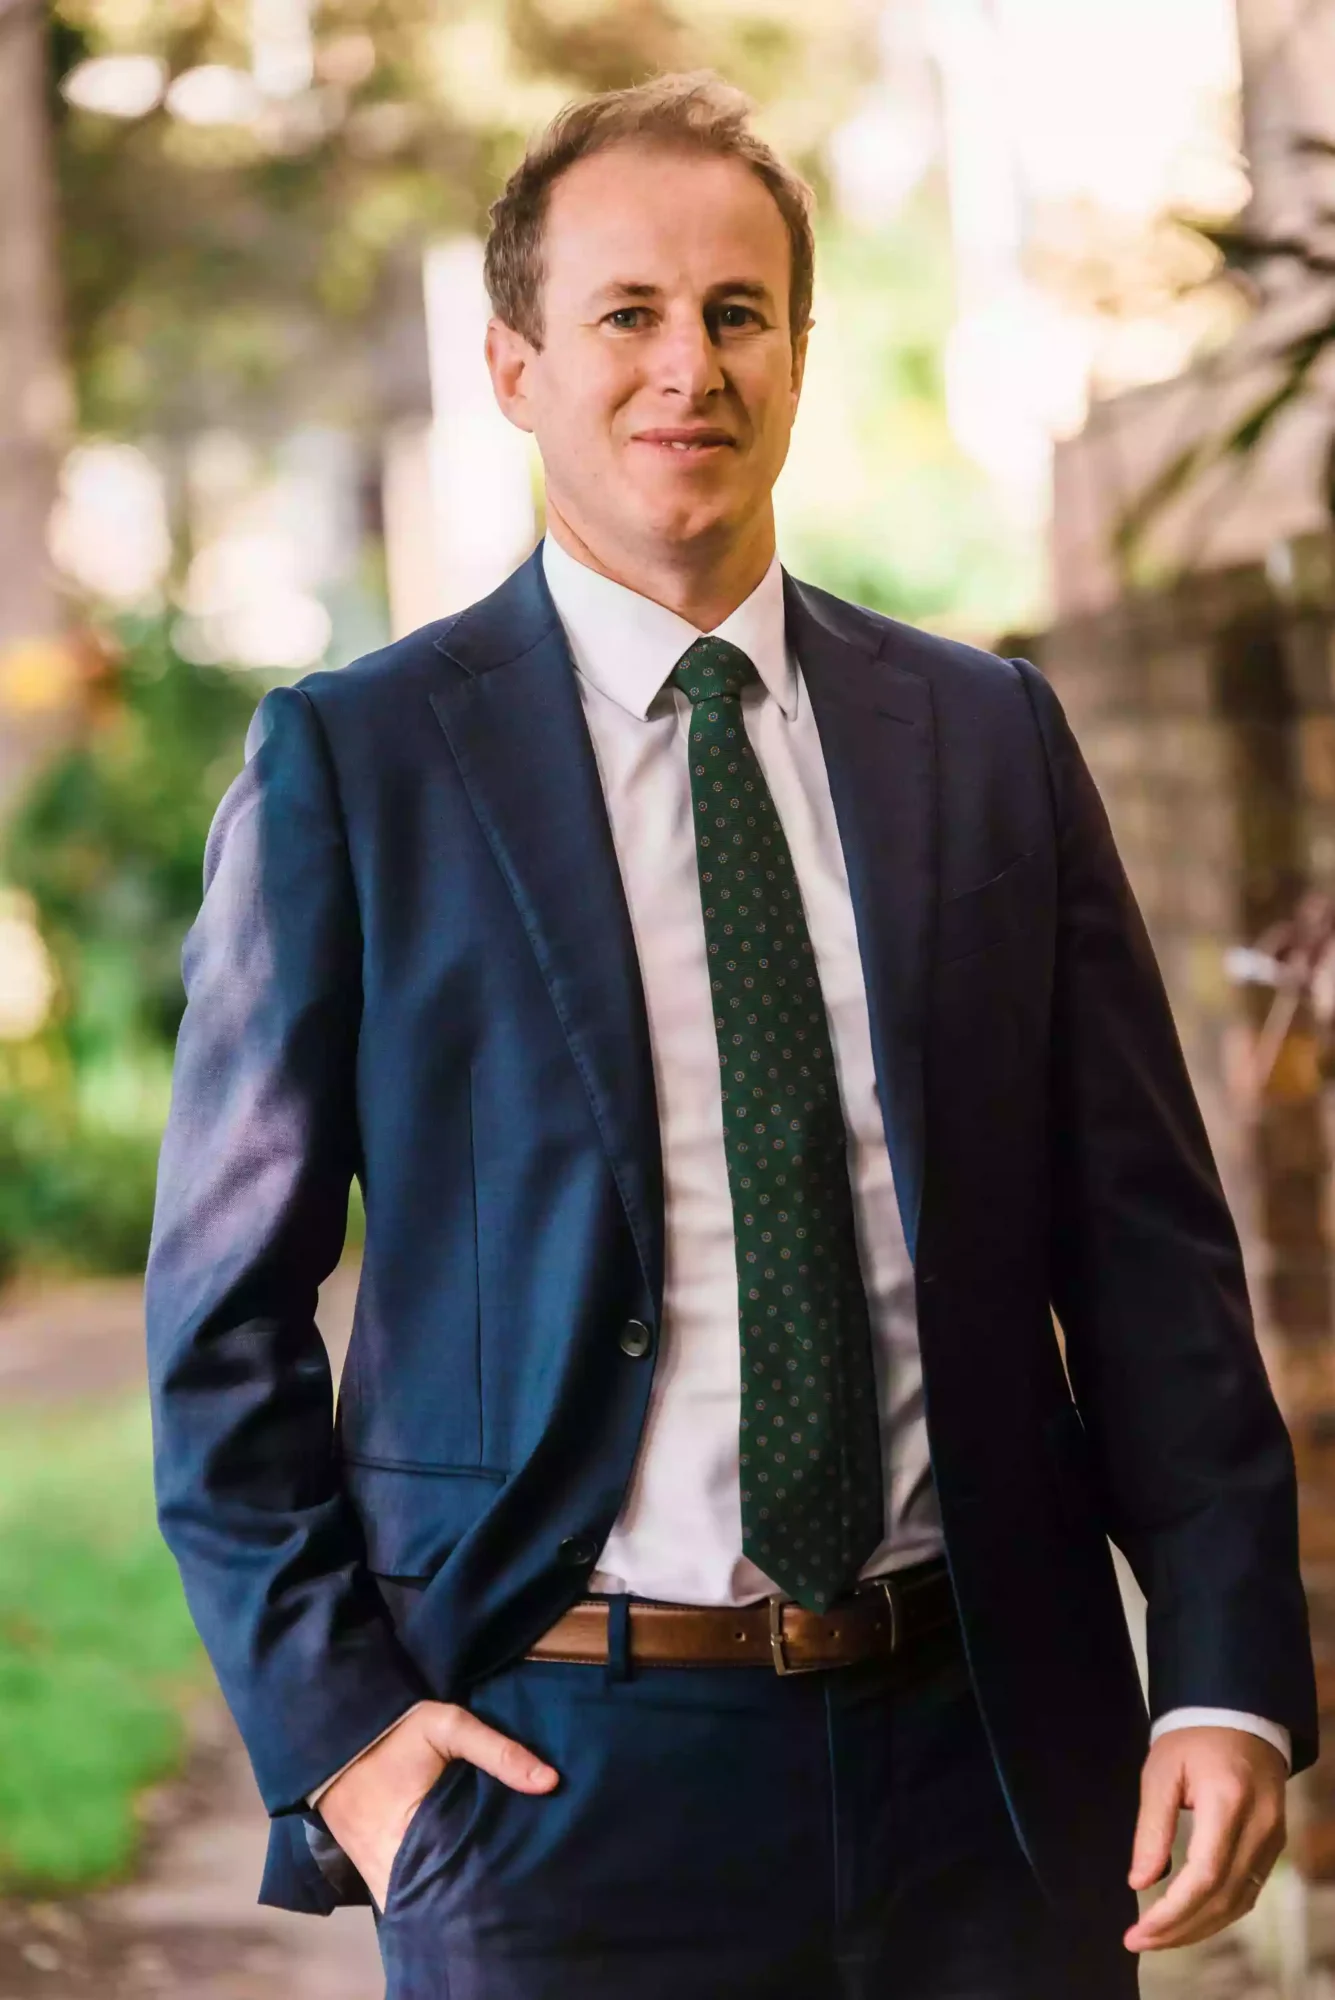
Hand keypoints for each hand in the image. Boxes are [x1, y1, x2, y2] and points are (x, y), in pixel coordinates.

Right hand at [316, 1700, 557, 1911]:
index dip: (486, 1891)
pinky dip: (423, 1895)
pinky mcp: (368, 1869)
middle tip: (508, 1900)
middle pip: (437, 1902)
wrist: (334, 1732)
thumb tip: (550, 1783)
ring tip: (485, 1902)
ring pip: (417, 1904)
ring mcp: (375, 1874)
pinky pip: (400, 1895)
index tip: (518, 1890)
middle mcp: (389, 1868)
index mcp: (411, 1837)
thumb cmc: (396, 1730)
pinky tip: (450, 1892)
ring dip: (444, 1902)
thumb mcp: (449, 1725)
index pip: (457, 1882)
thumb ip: (498, 1752)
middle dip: (469, 1903)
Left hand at [1123, 1727, 1286, 1951]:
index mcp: (1228, 1802)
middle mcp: (1259, 1828)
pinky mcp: (1274, 1847)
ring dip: (1198, 1928)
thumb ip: (1152, 1828)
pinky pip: (1248, 1893)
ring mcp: (1272, 1840)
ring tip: (1157, 1938)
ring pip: (1239, 1904)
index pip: (1205, 1875)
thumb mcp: (1161, 1772)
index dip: (1174, 1911)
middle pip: (1223, 1899)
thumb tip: (1140, 1882)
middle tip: (1139, 1942)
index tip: (1140, 1930)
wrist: (1240, 1718)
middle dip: (1180, 1929)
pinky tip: (1189, 1921)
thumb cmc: (1193, 1740)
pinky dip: (1218, 1914)